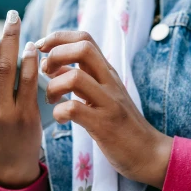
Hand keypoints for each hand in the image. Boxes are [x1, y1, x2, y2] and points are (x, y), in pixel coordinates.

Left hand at [37, 31, 172, 188]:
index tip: (42, 48)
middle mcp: (109, 82)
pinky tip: (61, 119)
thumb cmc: (121, 124)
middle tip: (45, 72)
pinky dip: (59, 112)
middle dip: (56, 54)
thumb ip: (83, 77)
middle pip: (83, 48)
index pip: (84, 39)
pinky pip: (74, 109)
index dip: (58, 38)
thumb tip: (54, 64)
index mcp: (107, 72)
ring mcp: (108, 102)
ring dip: (53, 86)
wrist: (148, 152)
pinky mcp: (104, 124)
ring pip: (75, 77)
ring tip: (52, 99)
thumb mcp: (104, 94)